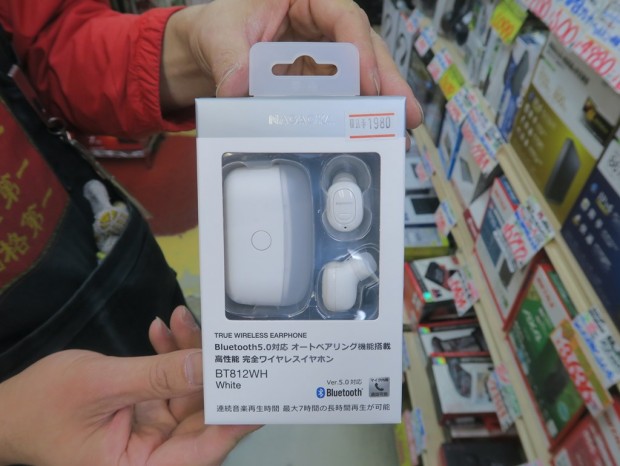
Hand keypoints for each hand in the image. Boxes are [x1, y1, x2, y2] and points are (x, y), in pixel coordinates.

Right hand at [0, 306, 257, 465]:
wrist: (8, 408)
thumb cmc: (43, 405)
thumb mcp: (101, 386)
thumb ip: (158, 377)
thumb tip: (210, 367)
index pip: (202, 451)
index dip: (234, 423)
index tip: (261, 393)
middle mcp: (153, 455)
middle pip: (201, 418)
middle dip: (213, 373)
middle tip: (225, 334)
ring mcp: (151, 431)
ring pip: (189, 392)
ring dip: (188, 354)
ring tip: (182, 319)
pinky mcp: (147, 410)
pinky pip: (170, 383)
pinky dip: (169, 355)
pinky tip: (164, 328)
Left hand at [160, 0, 422, 128]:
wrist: (208, 50)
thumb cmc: (218, 27)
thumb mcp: (220, 34)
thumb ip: (231, 56)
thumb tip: (239, 85)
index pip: (343, 17)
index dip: (359, 50)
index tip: (365, 81)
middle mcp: (322, 22)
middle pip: (364, 47)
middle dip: (386, 80)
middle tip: (405, 111)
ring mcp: (323, 51)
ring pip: (361, 71)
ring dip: (381, 99)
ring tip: (401, 126)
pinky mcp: (318, 76)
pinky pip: (343, 90)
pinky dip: (357, 110)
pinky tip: (372, 128)